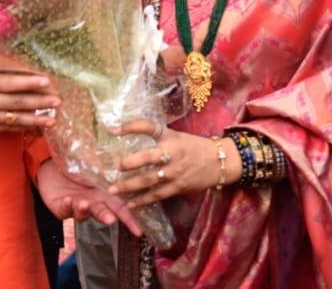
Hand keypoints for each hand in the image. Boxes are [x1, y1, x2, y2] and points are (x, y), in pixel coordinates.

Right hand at [0, 59, 60, 132]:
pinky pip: (7, 129)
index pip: (11, 82)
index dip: (29, 82)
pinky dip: (22, 128)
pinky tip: (36, 128)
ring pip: (15, 119)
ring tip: (53, 119)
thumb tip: (8, 46)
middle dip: (40, 102)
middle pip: (18, 101)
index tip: (46, 81)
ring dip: (35, 119)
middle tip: (58, 100)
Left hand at [35, 160, 142, 236]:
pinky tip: (69, 200)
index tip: (139, 231)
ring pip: (84, 214)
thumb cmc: (76, 164)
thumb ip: (107, 168)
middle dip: (107, 217)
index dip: (130, 219)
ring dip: (85, 211)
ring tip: (84, 204)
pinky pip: (66, 209)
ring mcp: (78, 207)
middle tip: (111, 220)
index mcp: (104, 193)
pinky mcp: (62, 208)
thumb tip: (124, 158)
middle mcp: (93, 203)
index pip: (120, 207)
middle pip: (103, 212)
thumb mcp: (93, 164)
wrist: (50, 165)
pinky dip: (68, 206)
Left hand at [108, 119, 229, 208]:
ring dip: (130, 187)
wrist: (218, 162)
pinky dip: (143, 200)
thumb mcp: (173, 134)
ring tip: (114, 191)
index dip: (131, 127)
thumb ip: (152, 132)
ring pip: (150, 180)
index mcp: (170, 139)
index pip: (149, 128)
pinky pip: (157, 195)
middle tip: (115, 168)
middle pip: (148, 158)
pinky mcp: (178, 188)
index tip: (113, 130)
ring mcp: (174, 173)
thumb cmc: (192, 146)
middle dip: (130, 163)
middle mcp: (171, 155)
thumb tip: (122, 130)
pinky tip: (130, 204)